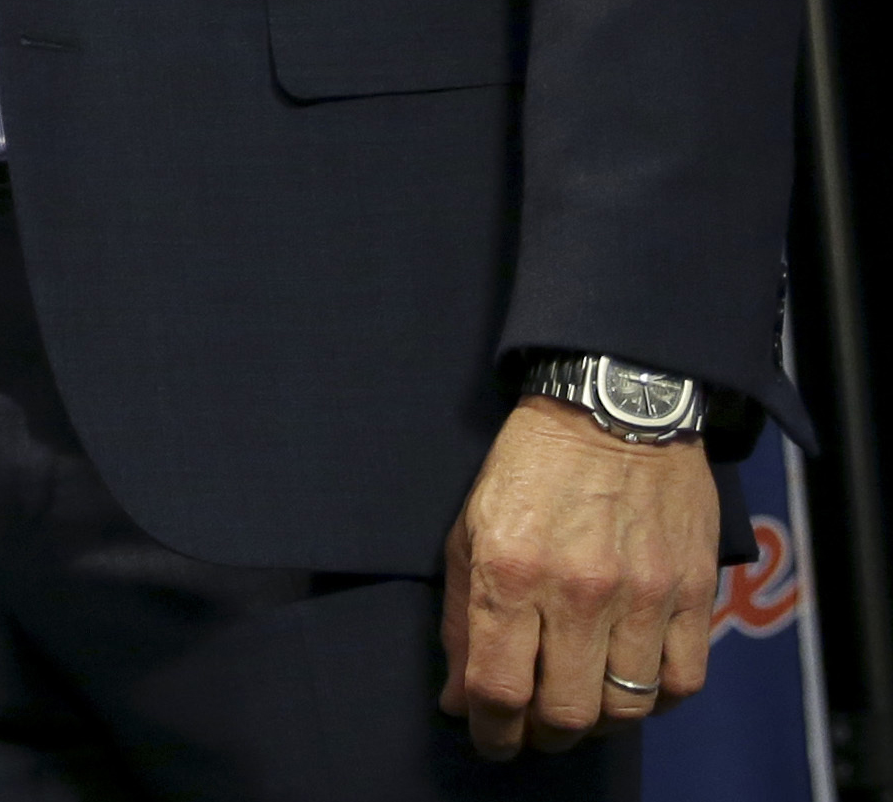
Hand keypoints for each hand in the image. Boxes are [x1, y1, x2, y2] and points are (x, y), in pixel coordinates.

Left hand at [440, 396, 719, 758]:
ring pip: (627, 708)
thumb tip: (459, 700)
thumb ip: (462, 620)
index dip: (492, 732)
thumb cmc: (528, 471)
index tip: (490, 741)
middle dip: (543, 737)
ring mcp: (643, 595)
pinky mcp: (693, 592)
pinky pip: (683, 682)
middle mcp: (577, 591)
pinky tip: (631, 687)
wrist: (610, 411)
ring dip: (599, 724)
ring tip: (580, 710)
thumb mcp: (468, 532)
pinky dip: (656, 701)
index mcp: (509, 574)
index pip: (500, 689)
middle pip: (567, 713)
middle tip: (533, 733)